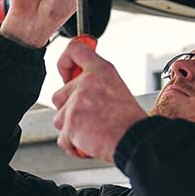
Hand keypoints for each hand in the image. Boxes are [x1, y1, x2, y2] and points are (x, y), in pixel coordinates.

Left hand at [52, 40, 146, 161]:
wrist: (136, 140)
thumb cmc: (130, 120)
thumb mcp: (117, 88)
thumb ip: (96, 82)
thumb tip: (78, 83)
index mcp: (100, 71)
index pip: (75, 50)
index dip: (65, 62)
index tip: (66, 73)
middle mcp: (86, 84)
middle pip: (59, 95)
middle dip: (68, 110)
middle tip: (88, 118)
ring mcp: (76, 104)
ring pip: (59, 119)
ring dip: (71, 129)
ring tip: (92, 132)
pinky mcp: (70, 124)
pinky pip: (62, 138)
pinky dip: (72, 145)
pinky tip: (89, 143)